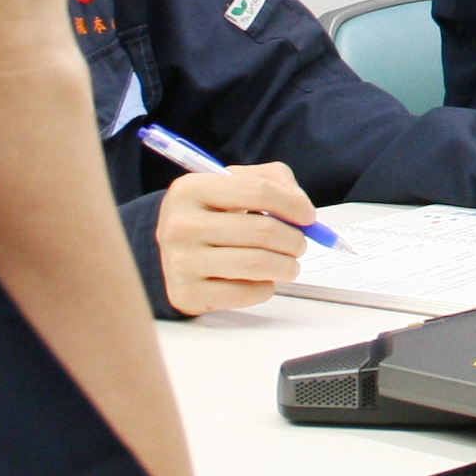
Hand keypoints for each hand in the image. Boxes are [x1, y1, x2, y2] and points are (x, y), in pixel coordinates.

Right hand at [154, 162, 312, 314]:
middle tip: (299, 244)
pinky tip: (260, 280)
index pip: (259, 191)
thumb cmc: (210, 215)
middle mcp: (181, 225)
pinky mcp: (188, 294)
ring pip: (259, 264)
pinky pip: (247, 293)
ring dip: (287, 266)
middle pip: (263, 231)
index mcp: (192, 189)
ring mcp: (181, 262)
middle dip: (295, 239)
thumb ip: (272, 180)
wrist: (168, 252)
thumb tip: (302, 207)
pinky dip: (265, 288)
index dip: (293, 204)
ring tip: (287, 264)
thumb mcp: (232, 183)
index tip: (307, 216)